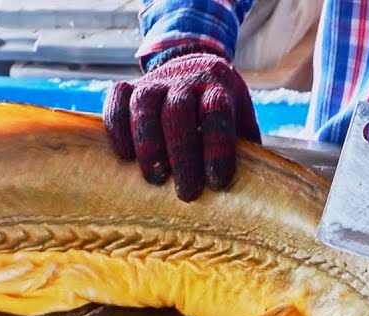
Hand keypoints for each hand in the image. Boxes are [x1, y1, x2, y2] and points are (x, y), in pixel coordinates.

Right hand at [104, 51, 260, 201]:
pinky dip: (117, 126)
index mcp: (218, 86)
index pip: (216, 110)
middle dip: (182, 154)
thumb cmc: (222, 112)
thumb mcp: (241, 123)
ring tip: (154, 179)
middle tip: (187, 193)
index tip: (217, 182)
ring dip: (147, 142)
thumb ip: (246, 150)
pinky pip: (117, 99)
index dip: (216, 147)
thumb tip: (251, 195)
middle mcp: (185, 79)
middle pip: (177, 110)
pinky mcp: (130, 87)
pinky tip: (124, 156)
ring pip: (144, 103)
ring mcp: (154, 81)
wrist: (195, 67)